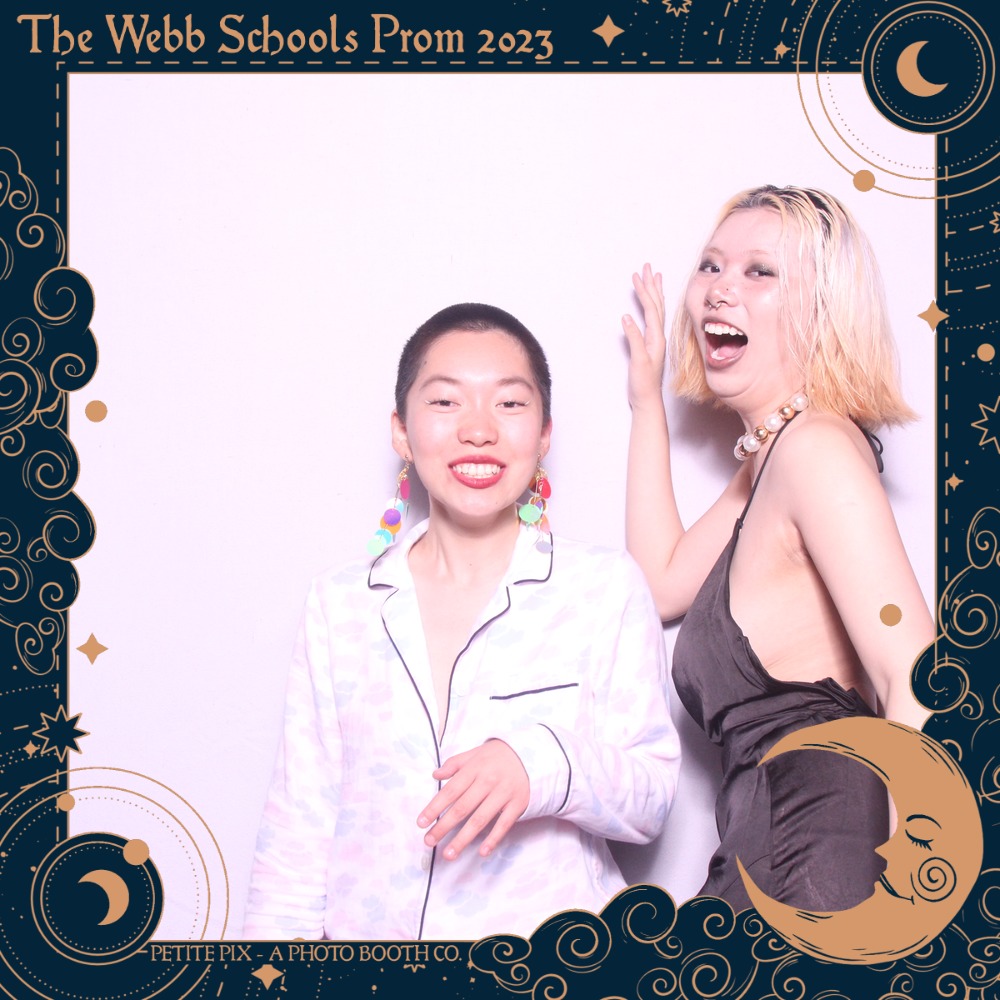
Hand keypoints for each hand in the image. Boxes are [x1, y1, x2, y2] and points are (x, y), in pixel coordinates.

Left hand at [416, 740, 528, 859]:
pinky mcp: (518, 804)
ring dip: (463, 839)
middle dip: (443, 826)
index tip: (421, 822)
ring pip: (480, 819)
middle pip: (462, 808)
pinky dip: (493, 839)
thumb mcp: (474, 754)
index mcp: (474, 769)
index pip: (450, 791)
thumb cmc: (496, 756)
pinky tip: (482, 852)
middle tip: (429, 841)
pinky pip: (504, 824)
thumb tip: (435, 775)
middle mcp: (488, 781)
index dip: (435, 807)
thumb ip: (454, 764)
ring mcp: (504, 794)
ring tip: (449, 854)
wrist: (530, 753)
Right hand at [621, 263, 665, 408]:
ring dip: (654, 293)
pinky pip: (653, 319)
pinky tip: (648, 305)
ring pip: (656, 310)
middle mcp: (658, 336)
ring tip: (652, 278)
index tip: (637, 275)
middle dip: (651, 285)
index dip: (644, 291)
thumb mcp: (638, 361)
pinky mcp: (650, 345)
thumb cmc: (643, 383)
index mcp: (655, 337)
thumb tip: (627, 317)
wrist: (648, 399)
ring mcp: (655, 340)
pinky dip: (651, 306)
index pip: (651, 308)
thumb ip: (634, 339)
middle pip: (656, 305)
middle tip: (647, 267)